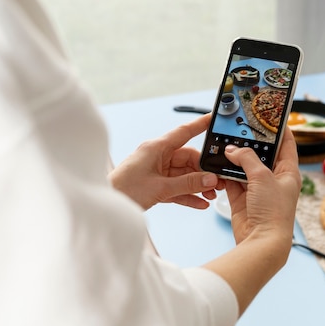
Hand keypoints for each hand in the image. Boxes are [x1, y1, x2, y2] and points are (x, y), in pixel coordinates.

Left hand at [108, 114, 223, 209]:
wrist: (106, 206)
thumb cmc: (124, 190)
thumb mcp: (160, 187)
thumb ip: (188, 184)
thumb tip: (209, 180)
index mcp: (157, 148)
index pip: (184, 132)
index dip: (200, 125)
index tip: (214, 119)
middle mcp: (158, 156)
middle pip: (188, 159)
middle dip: (204, 171)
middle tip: (218, 182)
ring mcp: (156, 171)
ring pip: (184, 175)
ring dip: (198, 185)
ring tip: (211, 195)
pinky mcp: (155, 185)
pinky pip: (177, 187)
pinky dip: (189, 195)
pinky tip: (200, 203)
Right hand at [202, 128, 300, 315]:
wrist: (261, 241)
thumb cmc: (273, 211)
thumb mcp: (262, 177)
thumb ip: (247, 159)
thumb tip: (232, 151)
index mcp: (289, 172)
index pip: (287, 144)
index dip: (280, 129)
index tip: (271, 115)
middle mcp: (274, 180)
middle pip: (262, 155)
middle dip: (250, 144)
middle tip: (239, 128)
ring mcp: (258, 190)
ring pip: (244, 167)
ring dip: (234, 159)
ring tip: (225, 144)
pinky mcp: (243, 199)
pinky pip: (232, 181)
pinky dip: (225, 174)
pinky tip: (217, 164)